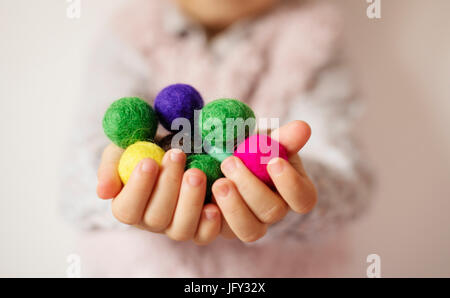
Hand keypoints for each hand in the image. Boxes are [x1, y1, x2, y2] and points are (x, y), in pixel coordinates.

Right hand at [97, 145, 221, 244]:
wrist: (179, 146)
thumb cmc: (147, 148)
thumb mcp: (123, 150)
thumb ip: (110, 167)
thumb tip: (104, 192)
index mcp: (128, 207)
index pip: (127, 209)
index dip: (137, 188)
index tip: (148, 161)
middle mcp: (151, 222)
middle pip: (156, 217)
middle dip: (167, 185)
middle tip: (177, 155)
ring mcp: (176, 227)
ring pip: (181, 228)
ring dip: (189, 201)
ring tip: (196, 173)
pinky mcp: (201, 227)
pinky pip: (204, 234)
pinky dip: (210, 222)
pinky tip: (213, 202)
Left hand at [212, 120, 316, 241]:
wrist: (217, 156)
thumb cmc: (248, 147)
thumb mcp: (264, 139)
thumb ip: (282, 137)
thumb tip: (303, 128)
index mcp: (291, 191)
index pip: (303, 198)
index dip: (291, 184)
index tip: (274, 161)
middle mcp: (271, 212)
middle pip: (272, 213)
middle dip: (251, 188)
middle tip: (229, 162)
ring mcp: (247, 224)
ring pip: (248, 231)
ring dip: (233, 207)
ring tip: (218, 182)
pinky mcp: (220, 229)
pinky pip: (217, 235)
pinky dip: (208, 219)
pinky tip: (204, 201)